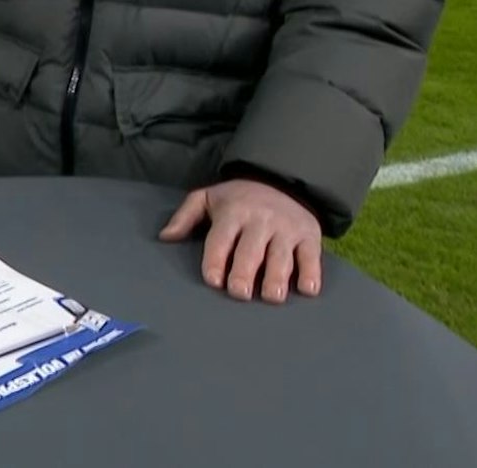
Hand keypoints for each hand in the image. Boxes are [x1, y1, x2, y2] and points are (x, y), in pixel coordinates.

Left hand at [159, 179, 323, 303]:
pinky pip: (312, 256)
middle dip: (245, 271)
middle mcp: (261, 220)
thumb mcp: (207, 198)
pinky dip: (311, 272)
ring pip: (282, 255)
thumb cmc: (238, 198)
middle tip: (240, 293)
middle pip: (251, 249)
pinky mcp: (310, 235)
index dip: (216, 260)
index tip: (213, 280)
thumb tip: (165, 237)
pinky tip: (307, 289)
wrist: (281, 179)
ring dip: (277, 276)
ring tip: (271, 296)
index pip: (221, 238)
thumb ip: (185, 217)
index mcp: (233, 212)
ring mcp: (287, 228)